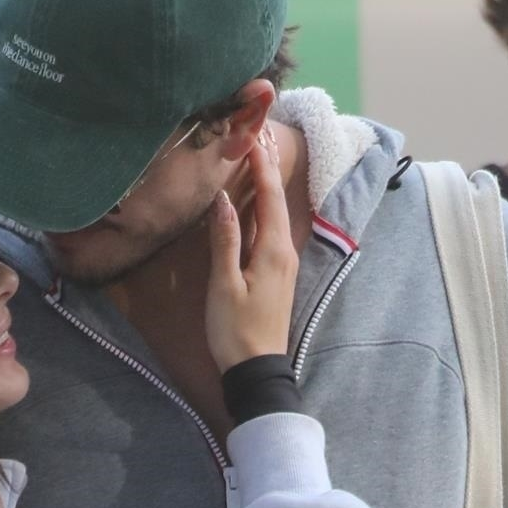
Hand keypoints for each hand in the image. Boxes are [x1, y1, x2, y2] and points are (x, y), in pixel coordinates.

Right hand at [203, 128, 298, 372]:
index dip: (260, 166)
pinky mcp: (277, 275)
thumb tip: (222, 199)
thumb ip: (225, 240)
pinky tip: (255, 203)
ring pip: (276, 215)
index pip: (269, 197)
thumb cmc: (236, 331)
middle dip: (267, 169)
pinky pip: (272, 230)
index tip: (251, 136)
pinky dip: (264, 209)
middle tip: (257, 137)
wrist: (257, 370)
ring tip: (258, 159)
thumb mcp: (224, 285)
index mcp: (274, 251)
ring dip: (267, 187)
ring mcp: (284, 264)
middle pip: (277, 202)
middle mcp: (285, 252)